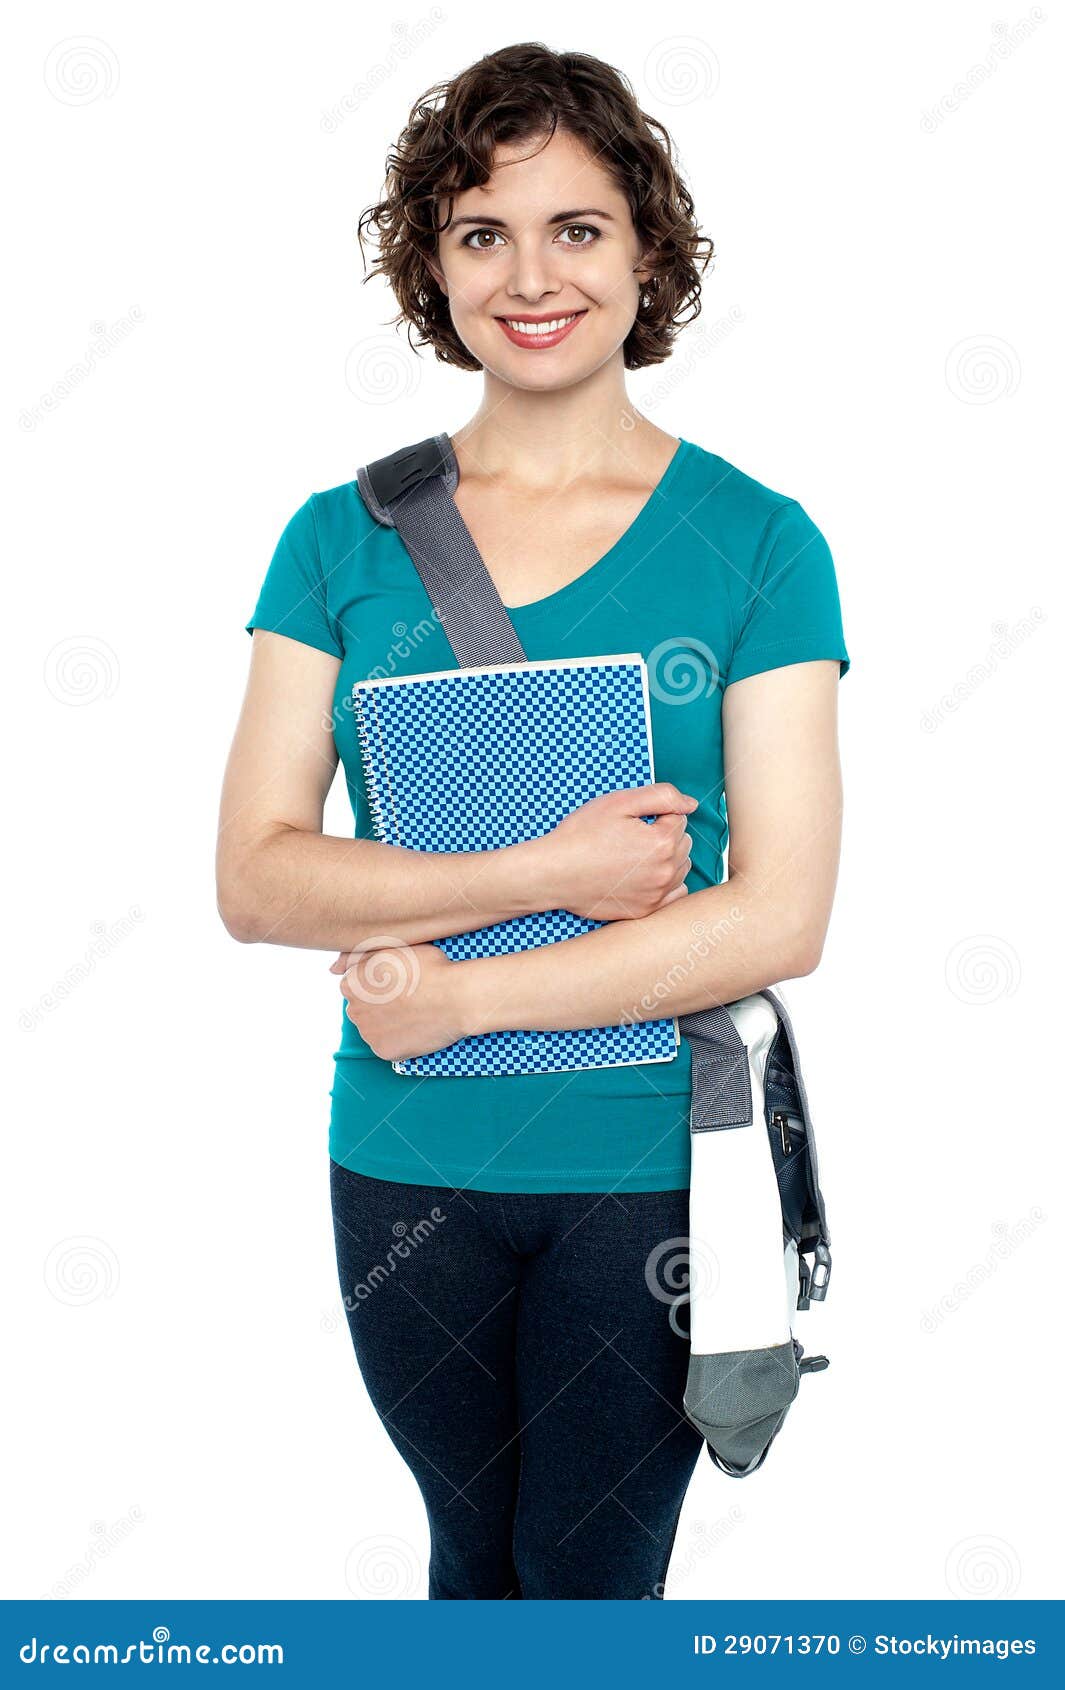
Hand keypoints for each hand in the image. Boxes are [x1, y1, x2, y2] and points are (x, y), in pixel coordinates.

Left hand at [328, 940, 470, 1061]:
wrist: (456, 997)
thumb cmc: (428, 967)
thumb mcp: (391, 948)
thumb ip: (355, 955)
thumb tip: (331, 969)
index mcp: (351, 984)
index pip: (355, 986)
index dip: (378, 983)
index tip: (398, 982)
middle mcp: (353, 1010)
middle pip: (362, 1009)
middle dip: (380, 1005)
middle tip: (409, 997)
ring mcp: (368, 1034)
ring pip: (374, 1029)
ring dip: (388, 1023)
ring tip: (415, 1013)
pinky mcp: (384, 1052)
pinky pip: (388, 1046)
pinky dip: (399, 1040)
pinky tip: (416, 1028)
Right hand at [536, 782, 696, 921]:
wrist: (554, 872)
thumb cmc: (582, 835)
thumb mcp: (619, 802)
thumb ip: (662, 796)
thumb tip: (691, 804)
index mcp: (662, 842)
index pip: (679, 819)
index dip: (656, 815)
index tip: (633, 821)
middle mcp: (665, 871)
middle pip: (683, 843)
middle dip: (664, 836)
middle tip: (631, 837)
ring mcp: (657, 894)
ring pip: (681, 868)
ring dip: (667, 858)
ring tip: (634, 856)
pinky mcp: (646, 910)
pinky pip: (674, 893)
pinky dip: (665, 883)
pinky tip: (644, 876)